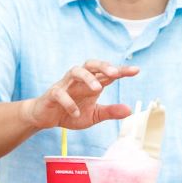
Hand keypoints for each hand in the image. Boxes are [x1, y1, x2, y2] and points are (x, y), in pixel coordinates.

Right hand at [21, 61, 140, 131]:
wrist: (45, 117)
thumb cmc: (71, 113)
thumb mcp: (94, 115)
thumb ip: (110, 112)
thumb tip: (129, 110)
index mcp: (91, 83)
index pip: (108, 73)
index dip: (122, 71)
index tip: (136, 70)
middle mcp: (79, 80)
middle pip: (91, 64)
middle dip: (103, 66)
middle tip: (115, 74)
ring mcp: (65, 85)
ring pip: (75, 71)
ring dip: (87, 78)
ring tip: (96, 89)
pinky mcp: (52, 94)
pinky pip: (60, 93)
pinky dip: (69, 103)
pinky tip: (76, 113)